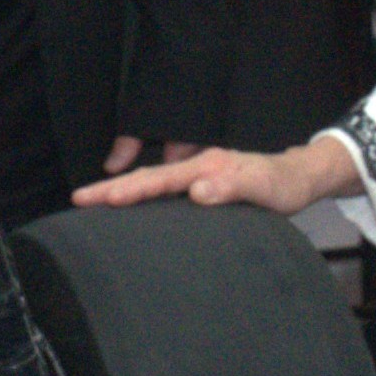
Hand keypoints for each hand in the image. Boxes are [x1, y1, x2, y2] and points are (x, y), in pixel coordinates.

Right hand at [76, 135, 353, 212]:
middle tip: (78, 199)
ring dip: (121, 191)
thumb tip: (197, 190)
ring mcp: (197, 175)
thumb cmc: (283, 185)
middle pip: (148, 177)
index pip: (162, 179)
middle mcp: (198, 167)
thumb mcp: (266, 188)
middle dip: (111, 188)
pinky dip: (141, 196)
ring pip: (152, 182)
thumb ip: (234, 186)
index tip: (104, 199)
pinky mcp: (200, 186)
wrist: (298, 178)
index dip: (132, 190)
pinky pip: (163, 190)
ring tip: (90, 203)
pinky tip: (129, 209)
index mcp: (207, 166)